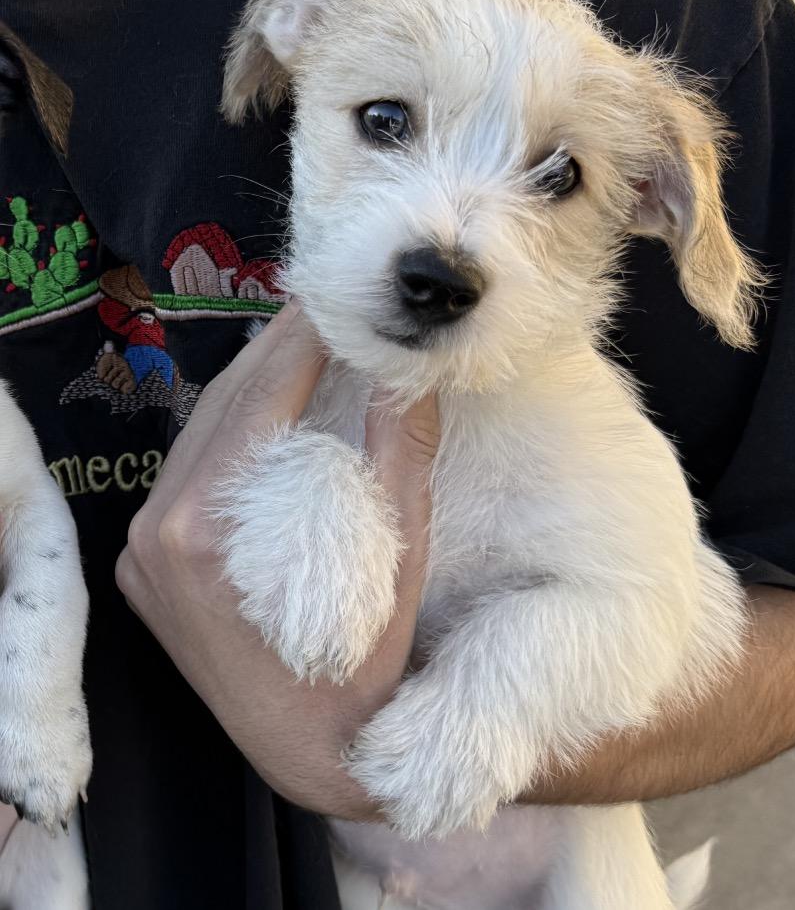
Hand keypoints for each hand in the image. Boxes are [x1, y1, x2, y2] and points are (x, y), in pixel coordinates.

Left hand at [115, 302, 438, 815]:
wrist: (314, 746)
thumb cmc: (368, 653)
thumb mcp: (400, 546)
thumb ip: (399, 447)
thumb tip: (408, 365)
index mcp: (214, 520)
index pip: (265, 392)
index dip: (306, 334)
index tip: (337, 291)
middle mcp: (162, 528)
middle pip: (226, 402)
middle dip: (279, 347)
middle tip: (326, 304)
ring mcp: (143, 548)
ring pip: (201, 431)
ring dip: (253, 382)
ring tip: (303, 343)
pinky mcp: (143, 566)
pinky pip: (187, 472)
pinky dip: (230, 430)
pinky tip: (266, 409)